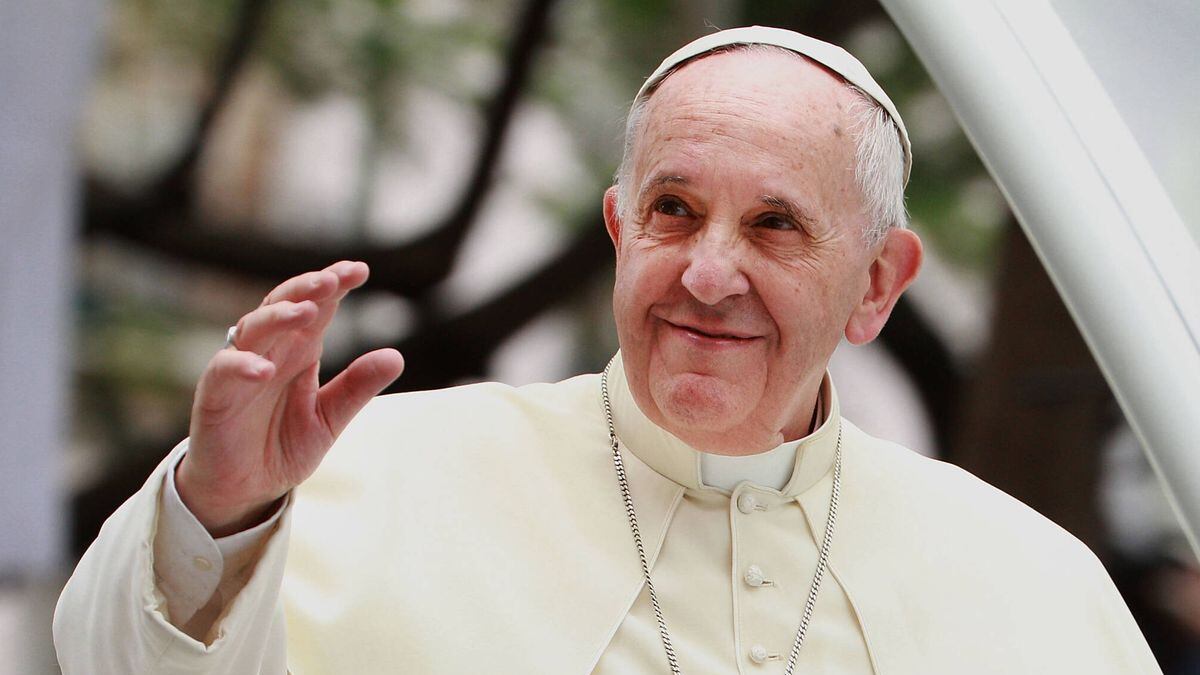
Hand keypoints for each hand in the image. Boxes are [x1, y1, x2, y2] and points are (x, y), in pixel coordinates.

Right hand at [176, 261, 404, 536]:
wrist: (244, 489)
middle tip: (333, 280)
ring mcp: (240, 369)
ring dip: (278, 317)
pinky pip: (224, 371)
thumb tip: (397, 356)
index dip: (334, 284)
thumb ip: (357, 388)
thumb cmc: (282, 446)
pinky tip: (265, 369)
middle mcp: (270, 351)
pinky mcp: (215, 395)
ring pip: (253, 328)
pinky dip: (243, 366)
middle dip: (307, 289)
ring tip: (305, 311)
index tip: (360, 270)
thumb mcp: (329, 418)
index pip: (317, 307)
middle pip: (283, 305)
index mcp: (299, 351)